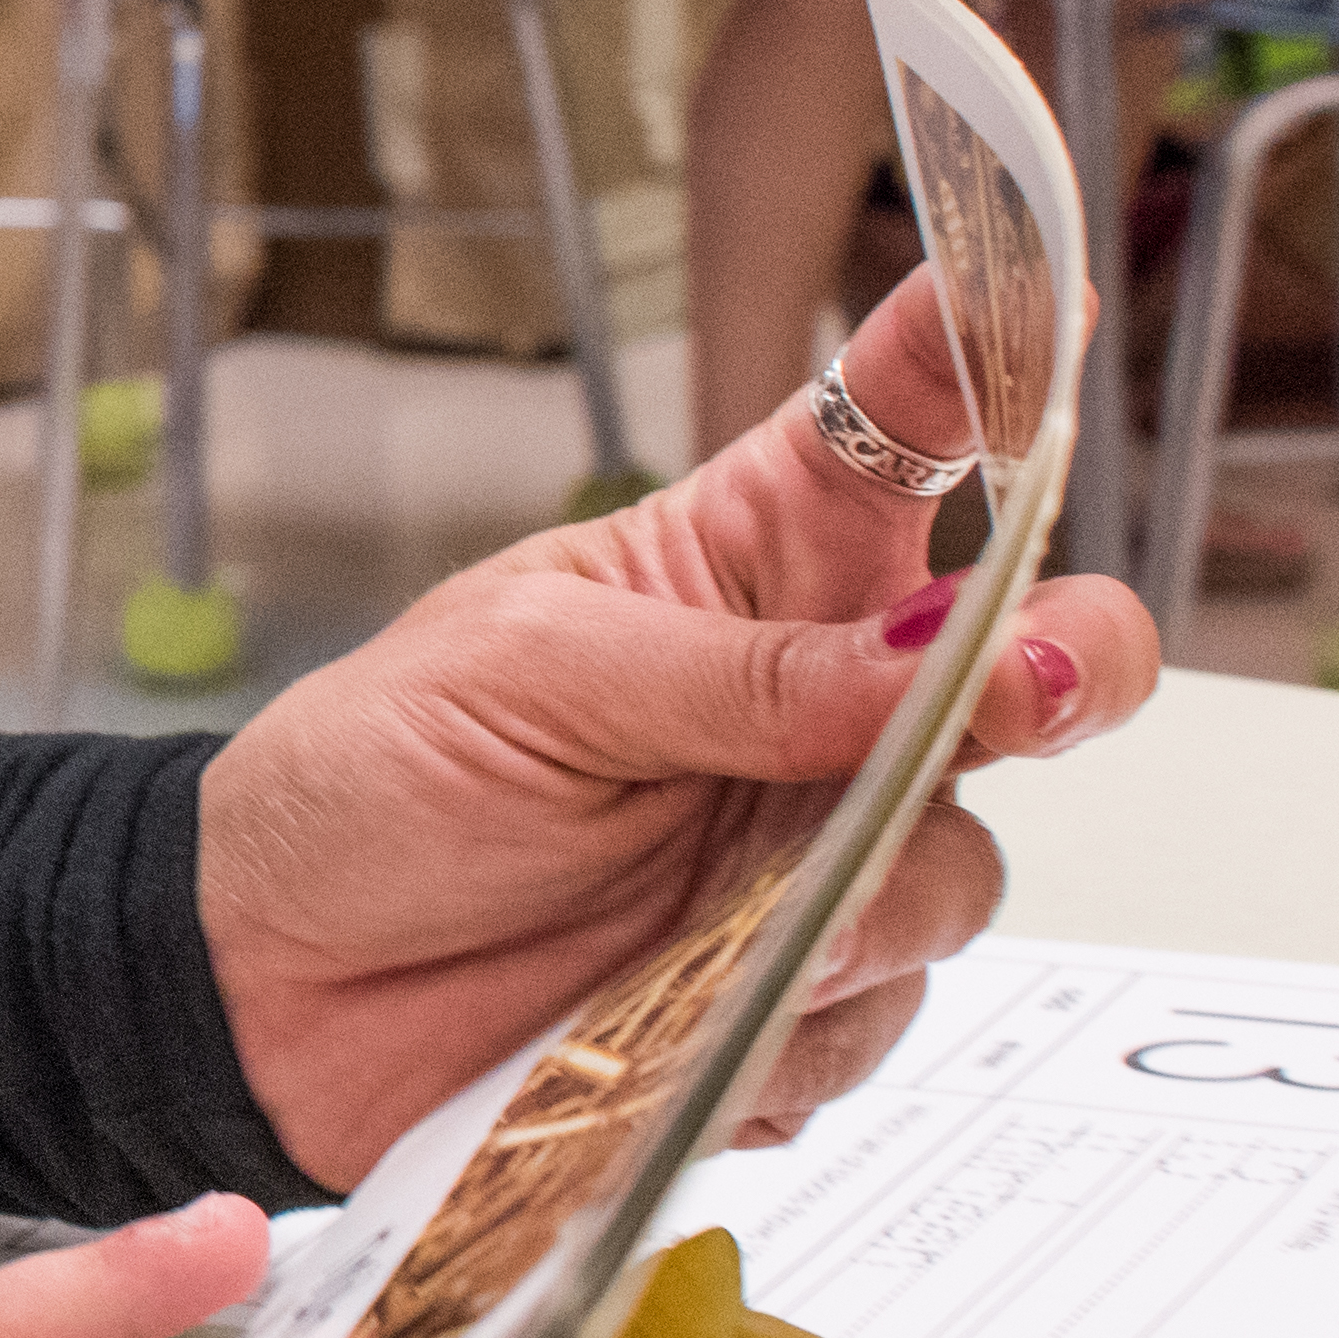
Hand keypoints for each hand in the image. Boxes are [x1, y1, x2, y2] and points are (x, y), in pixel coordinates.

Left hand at [195, 272, 1159, 1187]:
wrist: (265, 982)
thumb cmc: (365, 784)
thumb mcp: (527, 677)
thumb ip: (736, 673)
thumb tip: (940, 655)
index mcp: (740, 565)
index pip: (897, 431)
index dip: (987, 360)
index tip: (1048, 307)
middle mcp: (813, 704)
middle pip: (1031, 660)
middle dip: (1073, 665)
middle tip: (1028, 690)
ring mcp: (812, 854)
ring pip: (959, 870)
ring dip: (879, 903)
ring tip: (731, 931)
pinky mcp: (789, 995)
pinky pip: (877, 1019)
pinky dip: (794, 1030)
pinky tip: (680, 1019)